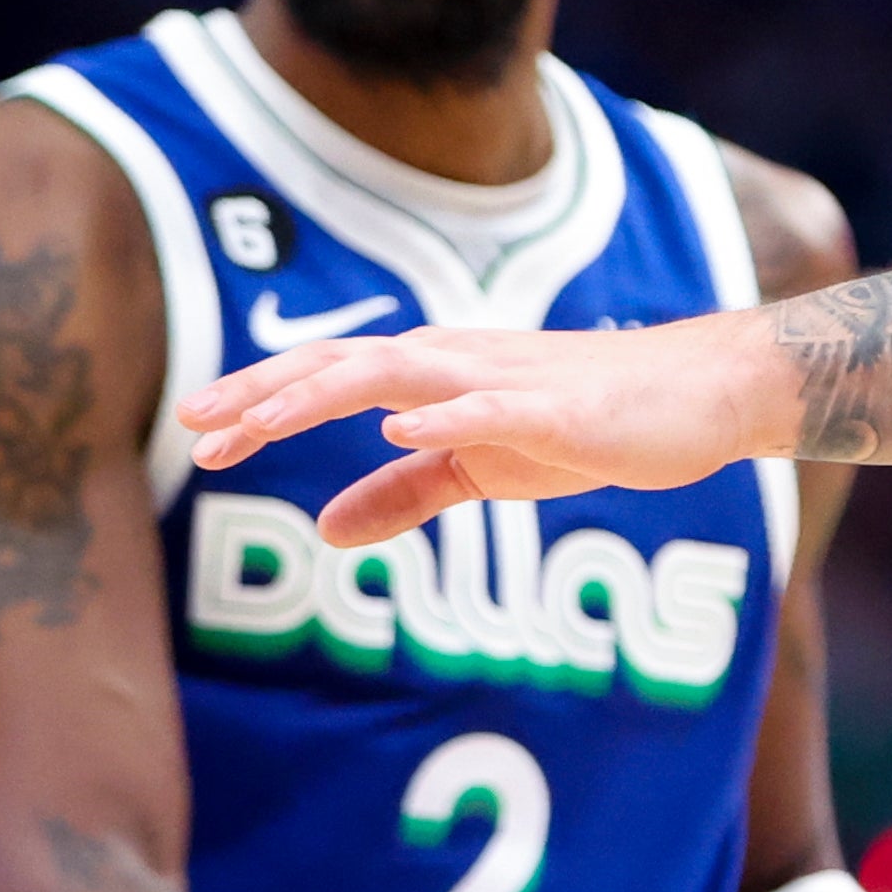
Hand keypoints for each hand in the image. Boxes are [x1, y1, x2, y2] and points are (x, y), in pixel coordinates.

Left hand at [181, 322, 772, 547]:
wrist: (695, 399)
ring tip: (265, 421)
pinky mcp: (557, 408)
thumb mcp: (480, 469)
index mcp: (431, 377)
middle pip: (340, 367)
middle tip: (198, 425)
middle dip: (266, 393)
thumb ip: (403, 493)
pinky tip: (400, 424)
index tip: (197, 430)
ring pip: (397, 374)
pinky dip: (444, 412)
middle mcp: (454, 362)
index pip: (326, 380)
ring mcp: (503, 381)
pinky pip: (492, 407)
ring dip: (325, 393)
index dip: (260, 401)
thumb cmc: (587, 424)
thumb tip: (326, 529)